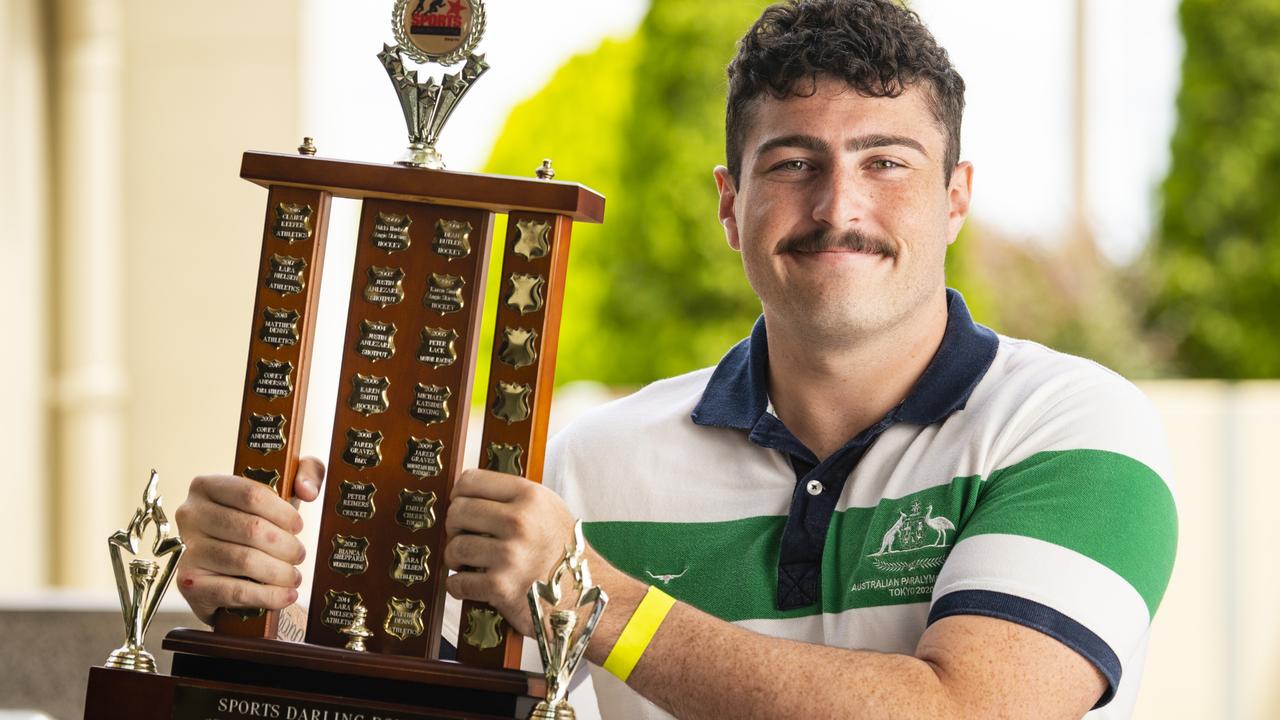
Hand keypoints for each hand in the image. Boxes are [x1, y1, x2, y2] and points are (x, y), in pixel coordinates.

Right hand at [173, 457, 324, 624]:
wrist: (227, 571)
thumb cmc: (258, 523)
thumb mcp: (284, 490)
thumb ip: (307, 473)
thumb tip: (307, 490)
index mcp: (207, 486)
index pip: (251, 494)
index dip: (283, 512)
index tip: (298, 526)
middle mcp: (190, 515)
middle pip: (250, 529)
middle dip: (285, 545)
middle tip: (298, 555)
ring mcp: (187, 550)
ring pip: (244, 560)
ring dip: (279, 571)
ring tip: (294, 576)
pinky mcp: (189, 583)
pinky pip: (235, 591)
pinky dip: (268, 595)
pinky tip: (286, 595)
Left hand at [443, 469, 576, 636]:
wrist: (586, 594)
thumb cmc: (563, 551)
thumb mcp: (548, 508)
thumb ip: (513, 496)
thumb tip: (466, 494)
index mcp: (530, 496)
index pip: (471, 480)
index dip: (459, 494)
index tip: (460, 505)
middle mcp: (520, 522)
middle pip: (458, 512)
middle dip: (454, 526)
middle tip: (462, 536)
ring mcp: (510, 555)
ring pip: (455, 547)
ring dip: (454, 558)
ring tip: (466, 562)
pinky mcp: (501, 587)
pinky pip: (458, 582)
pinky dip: (457, 585)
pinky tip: (468, 583)